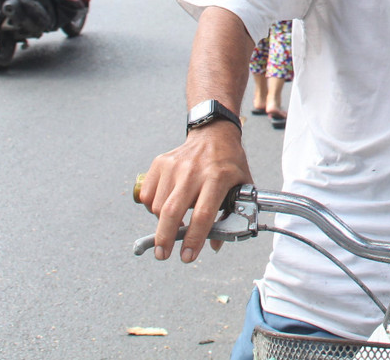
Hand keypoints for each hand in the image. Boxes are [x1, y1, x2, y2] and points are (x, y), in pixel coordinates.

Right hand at [138, 122, 250, 262]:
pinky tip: (165, 205)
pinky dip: (151, 207)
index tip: (187, 256)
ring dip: (162, 222)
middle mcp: (194, 171)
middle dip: (165, 238)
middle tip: (162, 254)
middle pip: (173, 211)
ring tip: (174, 221)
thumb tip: (215, 245)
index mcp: (218, 178)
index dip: (194, 239)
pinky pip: (147, 195)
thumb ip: (232, 215)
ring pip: (157, 206)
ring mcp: (174, 166)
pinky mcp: (160, 163)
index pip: (204, 214)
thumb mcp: (241, 186)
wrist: (214, 133)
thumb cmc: (230, 163)